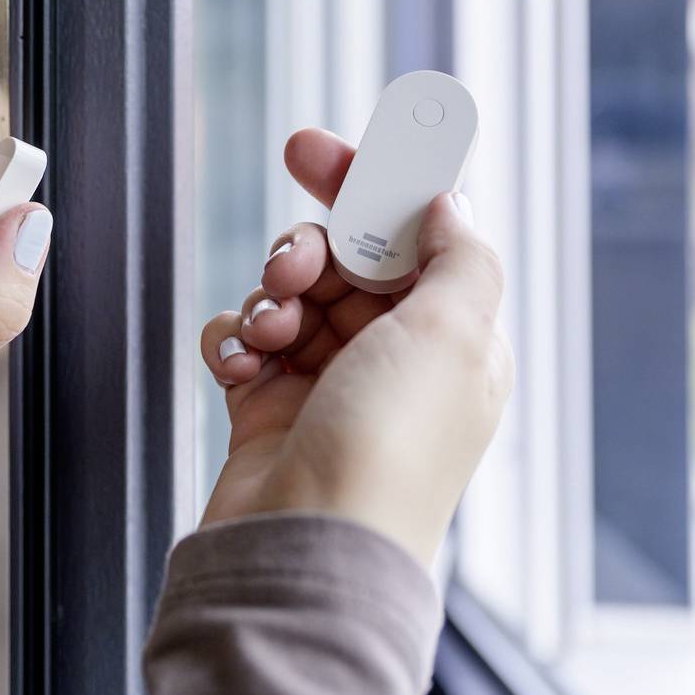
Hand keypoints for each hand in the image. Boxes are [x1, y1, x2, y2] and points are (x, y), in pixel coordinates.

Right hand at [199, 128, 512, 566]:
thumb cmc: (388, 450)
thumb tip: (449, 202)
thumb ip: (458, 254)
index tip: (317, 149)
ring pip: (289, 292)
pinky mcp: (269, 406)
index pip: (414, 234)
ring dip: (272, 298)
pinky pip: (244, 340)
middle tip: (291, 261)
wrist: (305, 545)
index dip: (370, 185)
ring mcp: (328, 381)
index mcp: (452, 337)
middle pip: (345, 258)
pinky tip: (242, 366)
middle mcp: (393, 356)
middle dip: (310, 248)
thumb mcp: (453, 335)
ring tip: (272, 336)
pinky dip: (236, 342)